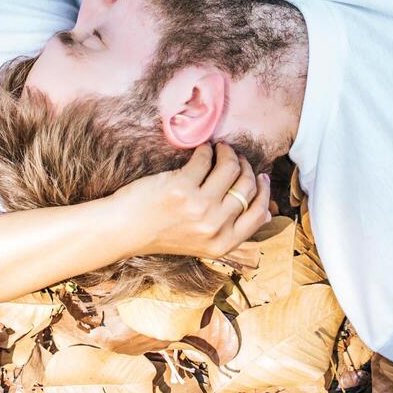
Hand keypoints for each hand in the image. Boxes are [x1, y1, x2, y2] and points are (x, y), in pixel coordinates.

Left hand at [113, 142, 271, 258]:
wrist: (125, 230)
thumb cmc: (162, 232)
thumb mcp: (203, 242)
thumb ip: (231, 230)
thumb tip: (267, 213)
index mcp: (222, 244)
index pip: (258, 214)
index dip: (263, 192)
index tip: (260, 176)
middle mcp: (214, 227)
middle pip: (246, 187)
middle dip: (245, 167)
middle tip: (236, 158)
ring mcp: (199, 207)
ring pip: (229, 169)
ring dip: (227, 153)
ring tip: (220, 149)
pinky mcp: (181, 188)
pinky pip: (205, 159)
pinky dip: (206, 150)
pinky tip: (201, 149)